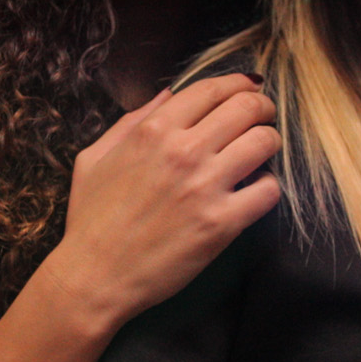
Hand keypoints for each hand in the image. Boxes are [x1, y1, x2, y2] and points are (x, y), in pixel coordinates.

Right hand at [43, 71, 280, 326]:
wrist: (94, 277)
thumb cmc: (90, 220)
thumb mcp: (94, 158)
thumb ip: (130, 121)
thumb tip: (167, 95)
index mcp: (152, 130)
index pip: (211, 89)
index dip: (238, 84)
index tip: (249, 88)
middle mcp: (182, 151)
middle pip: (246, 107)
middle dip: (262, 108)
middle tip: (263, 118)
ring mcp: (205, 186)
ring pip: (264, 142)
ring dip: (270, 142)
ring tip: (263, 153)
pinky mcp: (222, 223)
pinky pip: (268, 191)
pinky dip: (268, 187)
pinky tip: (255, 192)